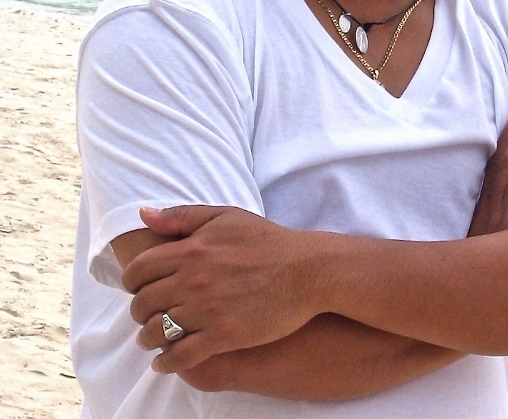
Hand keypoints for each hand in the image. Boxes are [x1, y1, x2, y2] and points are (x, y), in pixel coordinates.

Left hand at [123, 205, 322, 373]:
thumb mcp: (225, 217)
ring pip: (157, 332)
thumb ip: (182, 216)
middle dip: (138, 311)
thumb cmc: (267, 241)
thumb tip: (143, 214)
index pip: (138, 271)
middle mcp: (193, 281)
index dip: (131, 282)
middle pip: (143, 303)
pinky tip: (164, 362)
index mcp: (190, 250)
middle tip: (146, 314)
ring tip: (151, 339)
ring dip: (148, 338)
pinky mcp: (224, 336)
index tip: (139, 287)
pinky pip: (181, 356)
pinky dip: (166, 363)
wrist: (306, 270)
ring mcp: (207, 310)